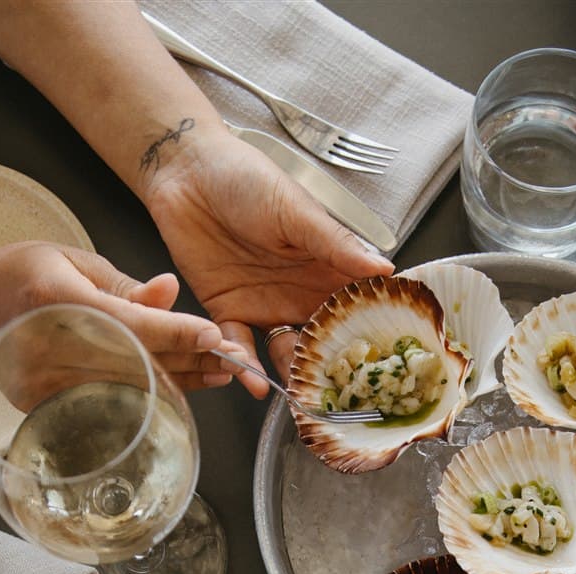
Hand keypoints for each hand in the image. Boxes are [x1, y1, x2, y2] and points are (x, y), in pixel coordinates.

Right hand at [0, 240, 231, 390]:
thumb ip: (123, 284)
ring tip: (216, 374)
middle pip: (137, 364)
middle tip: (233, 361)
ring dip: (178, 383)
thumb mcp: (70, 259)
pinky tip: (177, 388)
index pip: (133, 326)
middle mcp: (51, 349)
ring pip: (127, 389)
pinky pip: (106, 402)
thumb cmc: (16, 274)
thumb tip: (171, 292)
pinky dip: (145, 394)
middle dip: (191, 362)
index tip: (217, 336)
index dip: (180, 334)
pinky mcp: (45, 406)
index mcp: (59, 301)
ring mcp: (45, 384)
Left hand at [140, 125, 391, 397]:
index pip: (357, 305)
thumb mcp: (297, 210)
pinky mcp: (227, 312)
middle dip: (335, 367)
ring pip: (284, 352)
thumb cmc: (246, 177)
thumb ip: (336, 244)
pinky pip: (238, 348)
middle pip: (324, 338)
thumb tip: (386, 268)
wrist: (186, 172)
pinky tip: (254, 384)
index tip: (389, 361)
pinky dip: (245, 368)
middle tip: (345, 398)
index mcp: (326, 265)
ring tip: (302, 399)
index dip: (372, 332)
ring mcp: (265, 305)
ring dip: (292, 376)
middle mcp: (301, 291)